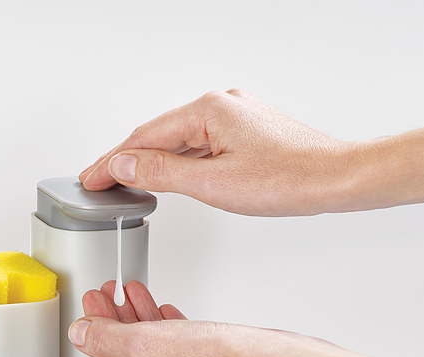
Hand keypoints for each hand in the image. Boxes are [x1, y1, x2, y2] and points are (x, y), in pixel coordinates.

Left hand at [68, 281, 274, 356]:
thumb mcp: (146, 344)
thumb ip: (108, 338)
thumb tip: (84, 335)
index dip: (100, 331)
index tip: (93, 307)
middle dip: (123, 324)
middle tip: (110, 297)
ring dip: (148, 324)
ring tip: (134, 295)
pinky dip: (175, 338)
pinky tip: (166, 315)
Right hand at [80, 89, 423, 214]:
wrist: (335, 179)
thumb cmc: (287, 179)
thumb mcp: (211, 182)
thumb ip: (161, 172)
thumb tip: (124, 164)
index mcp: (207, 110)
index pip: (143, 139)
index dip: (111, 162)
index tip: (89, 179)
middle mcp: (219, 106)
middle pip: (157, 135)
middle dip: (125, 160)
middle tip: (98, 182)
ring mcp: (233, 117)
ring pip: (178, 140)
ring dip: (151, 162)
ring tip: (124, 183)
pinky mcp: (245, 132)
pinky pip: (198, 144)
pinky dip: (177, 161)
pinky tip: (169, 176)